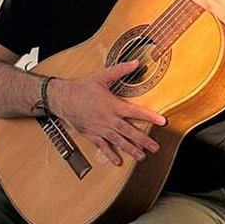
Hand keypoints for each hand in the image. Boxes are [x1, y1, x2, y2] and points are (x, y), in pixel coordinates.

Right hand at [47, 60, 166, 165]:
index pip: (135, 112)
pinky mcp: (91, 134)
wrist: (62, 98)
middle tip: (155, 147)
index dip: (150, 117)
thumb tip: (136, 62)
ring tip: (142, 156)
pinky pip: (102, 146)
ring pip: (118, 141)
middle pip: (129, 131)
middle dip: (143, 140)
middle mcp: (108, 119)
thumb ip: (120, 70)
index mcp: (113, 105)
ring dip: (131, 149)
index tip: (162, 122)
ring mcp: (100, 128)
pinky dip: (110, 154)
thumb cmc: (81, 87)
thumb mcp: (102, 76)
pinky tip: (117, 161)